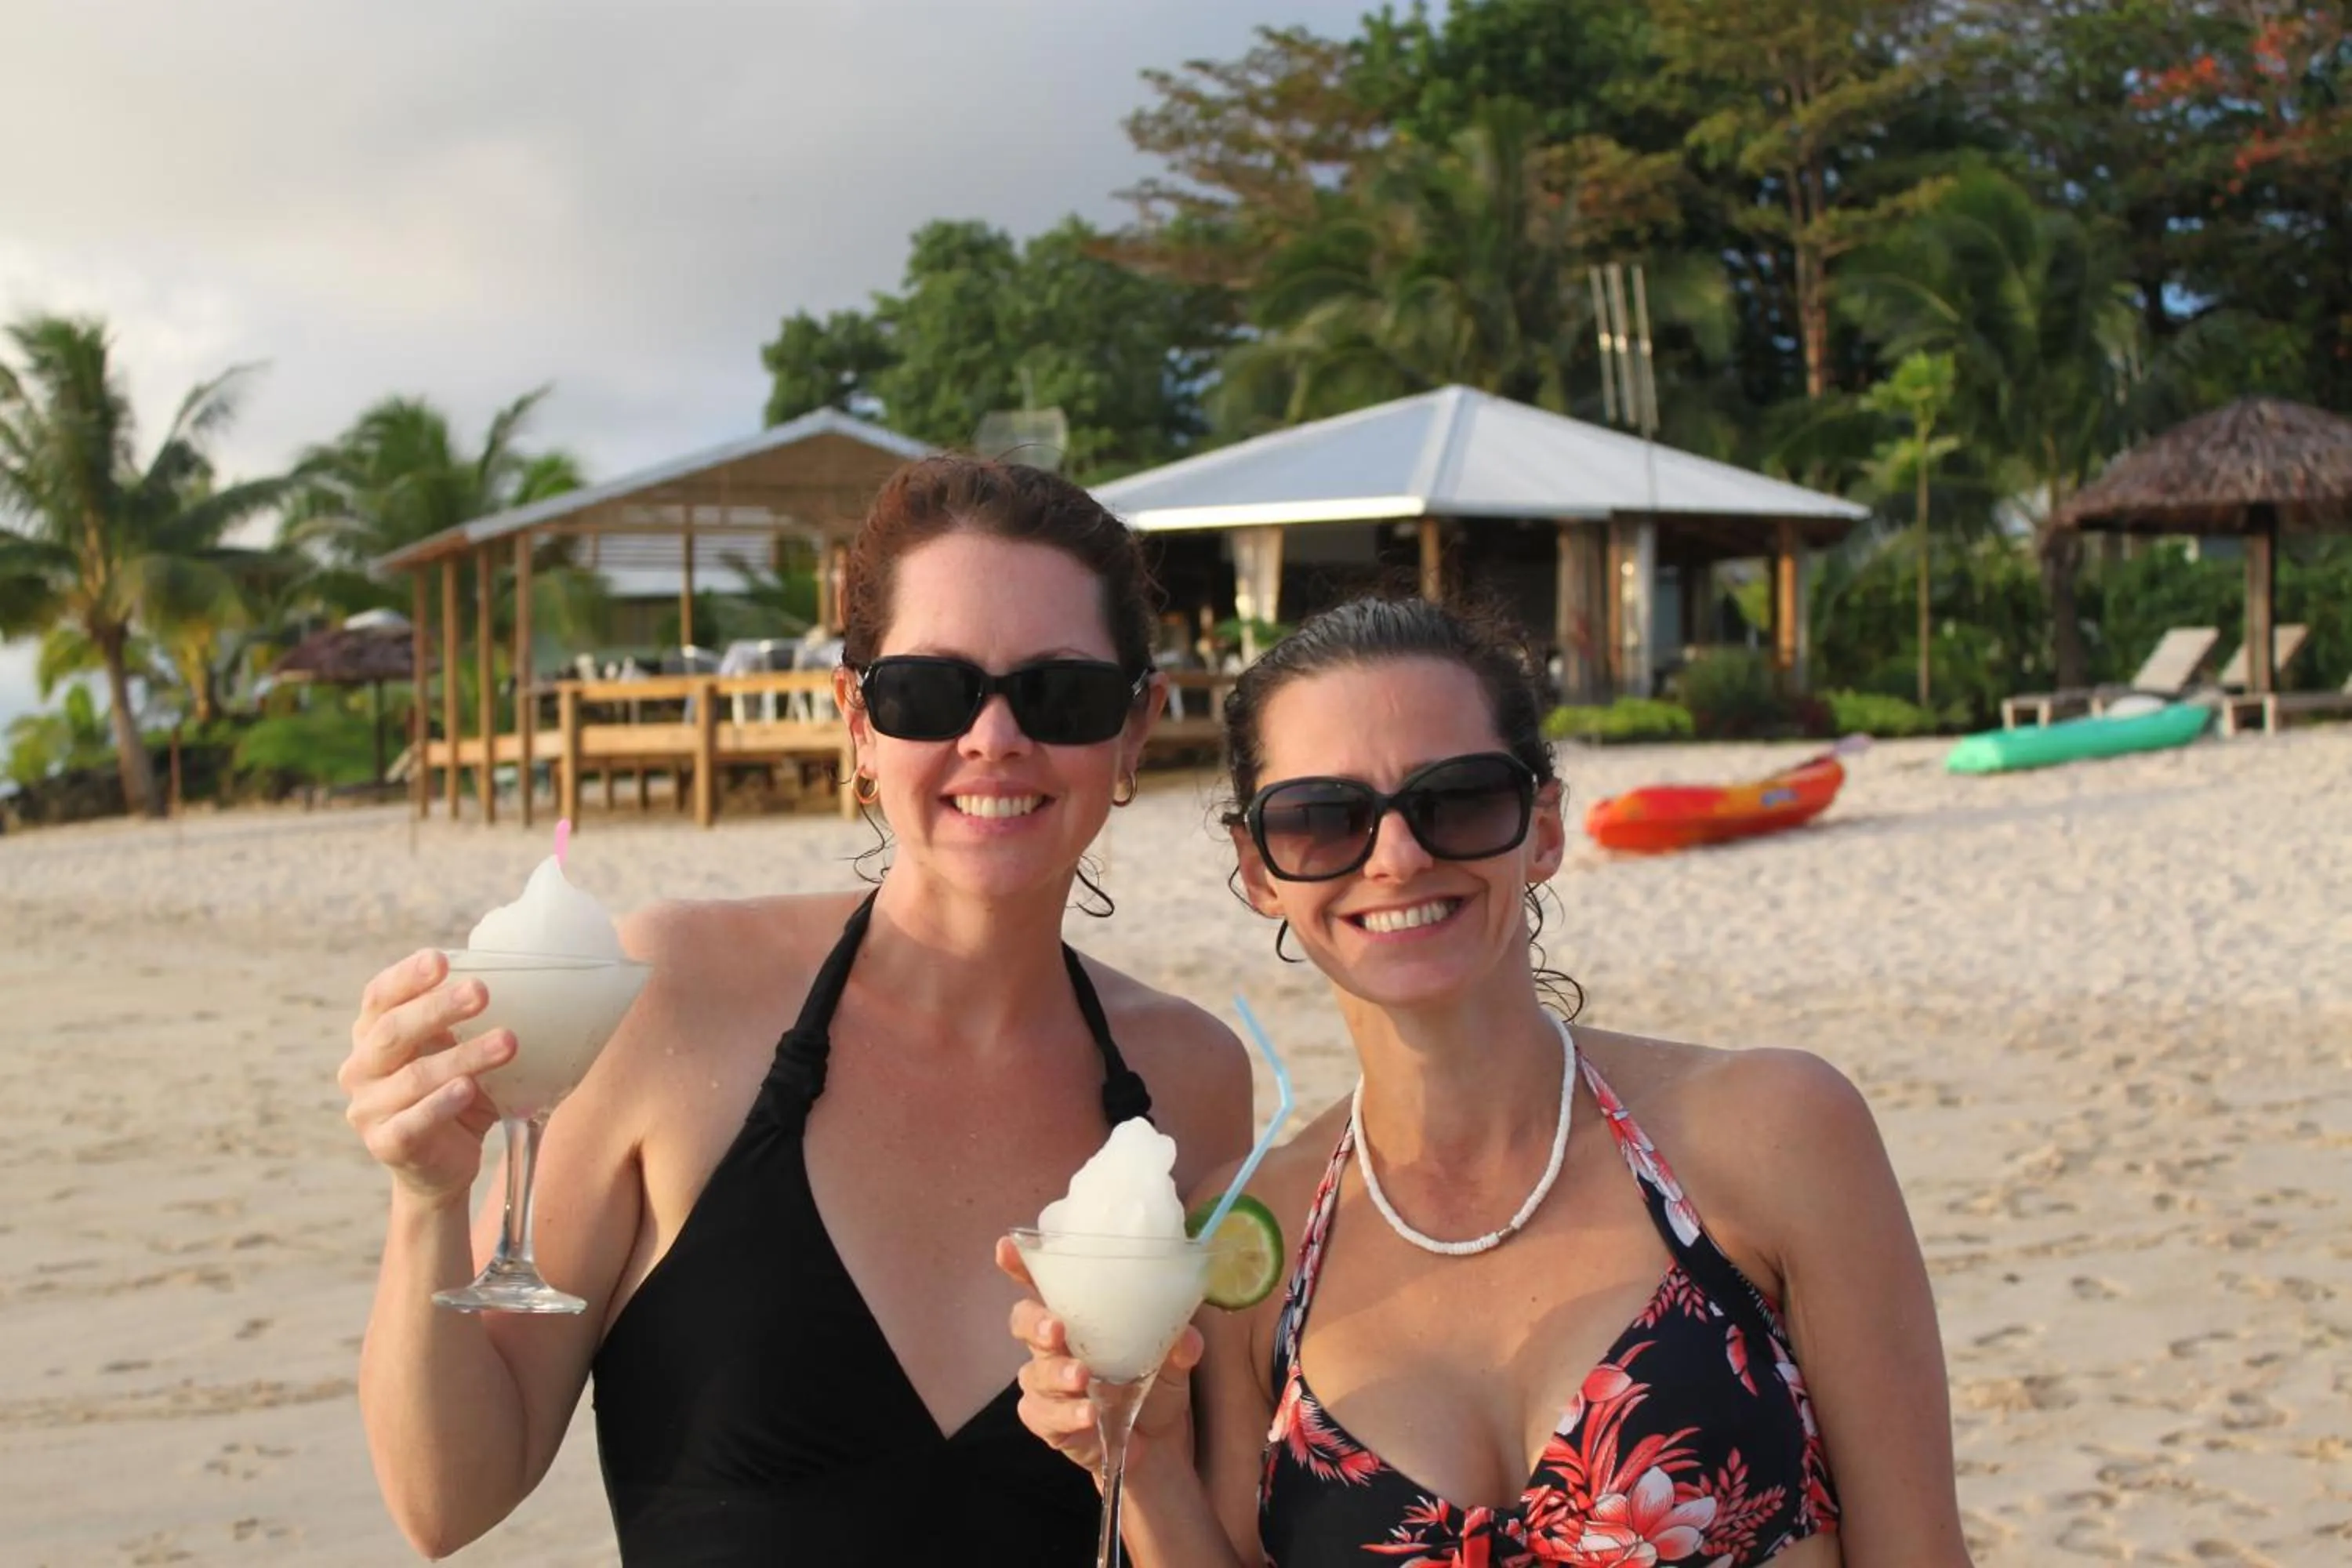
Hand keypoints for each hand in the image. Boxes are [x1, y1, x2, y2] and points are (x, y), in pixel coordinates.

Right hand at [339, 949, 513, 1204]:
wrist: (444, 1162)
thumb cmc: (456, 1090)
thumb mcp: (460, 1049)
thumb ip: (471, 1019)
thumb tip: (528, 977)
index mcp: (373, 1034)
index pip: (380, 996)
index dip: (407, 977)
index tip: (442, 959)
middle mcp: (361, 1067)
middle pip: (393, 1031)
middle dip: (438, 1009)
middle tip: (482, 991)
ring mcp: (368, 1108)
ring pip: (413, 1077)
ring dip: (463, 1057)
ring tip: (508, 1042)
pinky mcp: (386, 1144)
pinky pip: (412, 1122)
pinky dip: (441, 1104)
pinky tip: (468, 1089)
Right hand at [998, 1237, 1203, 1476]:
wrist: (1158, 1444)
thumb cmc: (1155, 1384)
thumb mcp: (1174, 1360)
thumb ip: (1179, 1346)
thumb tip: (1186, 1338)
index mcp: (1078, 1316)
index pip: (1042, 1283)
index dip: (1020, 1265)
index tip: (1007, 1247)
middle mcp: (1054, 1345)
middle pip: (1023, 1322)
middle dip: (1035, 1322)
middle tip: (1056, 1328)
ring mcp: (1048, 1384)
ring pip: (1034, 1372)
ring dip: (1056, 1373)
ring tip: (1082, 1378)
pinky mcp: (1050, 1421)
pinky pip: (1044, 1415)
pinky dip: (1066, 1414)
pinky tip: (1088, 1416)